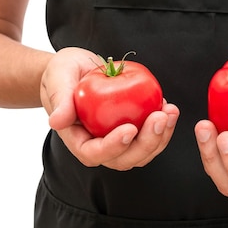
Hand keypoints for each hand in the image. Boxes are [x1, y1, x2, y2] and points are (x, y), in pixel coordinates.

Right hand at [40, 47, 178, 169]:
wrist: (78, 70)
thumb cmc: (63, 73)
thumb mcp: (58, 78)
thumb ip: (59, 98)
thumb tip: (57, 121)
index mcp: (78, 139)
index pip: (94, 153)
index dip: (113, 146)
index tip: (130, 129)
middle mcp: (99, 145)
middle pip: (125, 158)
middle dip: (146, 143)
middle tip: (160, 118)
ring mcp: (118, 141)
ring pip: (142, 152)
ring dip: (161, 136)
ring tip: (170, 111)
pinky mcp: (133, 131)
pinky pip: (151, 136)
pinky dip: (164, 126)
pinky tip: (169, 107)